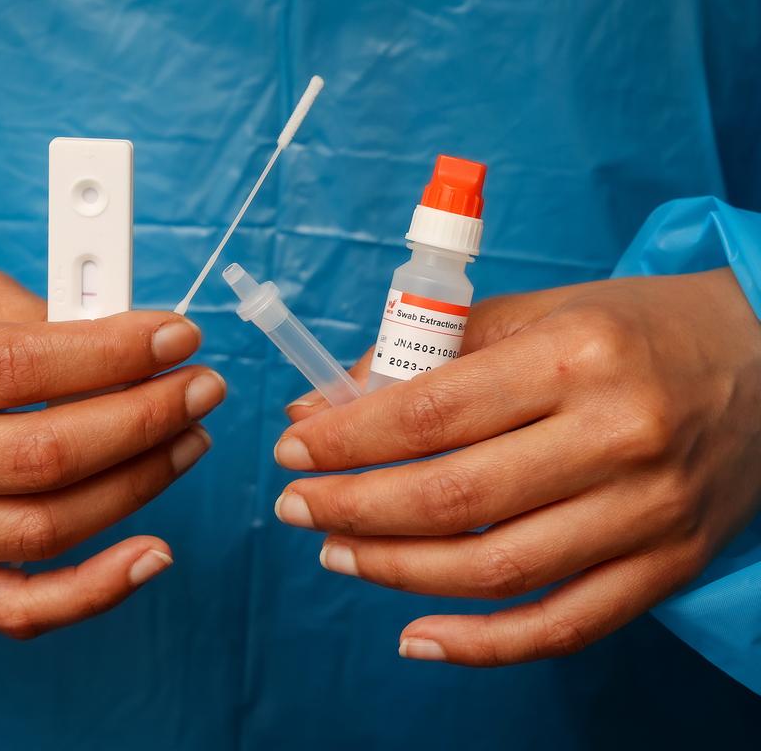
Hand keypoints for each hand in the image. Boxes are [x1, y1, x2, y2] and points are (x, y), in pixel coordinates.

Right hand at [0, 269, 224, 637]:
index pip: (21, 369)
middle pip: (44, 456)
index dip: (116, 353)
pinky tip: (156, 552)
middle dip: (145, 418)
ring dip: (140, 484)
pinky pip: (21, 609)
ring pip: (47, 529)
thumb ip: (35, 314)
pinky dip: (97, 591)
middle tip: (201, 388)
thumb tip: (133, 346)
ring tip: (189, 439)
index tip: (180, 337)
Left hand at [274, 269, 760, 664]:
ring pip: (497, 569)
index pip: (430, 413)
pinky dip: (483, 645)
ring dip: (397, 571)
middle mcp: (616, 437)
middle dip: (354, 507)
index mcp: (575, 357)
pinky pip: (565, 626)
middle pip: (455, 498)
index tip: (292, 449)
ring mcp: (647, 513)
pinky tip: (416, 637)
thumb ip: (428, 353)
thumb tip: (326, 405)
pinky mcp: (666, 567)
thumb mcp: (536, 313)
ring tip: (336, 551)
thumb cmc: (634, 330)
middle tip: (294, 505)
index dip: (347, 440)